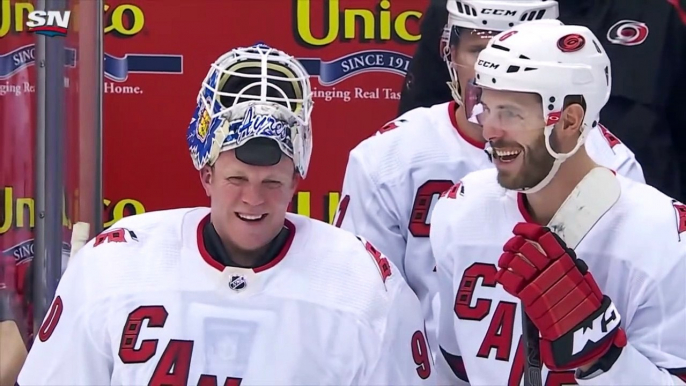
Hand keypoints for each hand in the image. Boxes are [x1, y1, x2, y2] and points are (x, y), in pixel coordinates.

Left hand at [495, 223, 626, 370]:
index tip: (518, 229)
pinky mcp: (528, 297)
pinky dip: (503, 275)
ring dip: (505, 259)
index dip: (528, 230)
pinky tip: (503, 276)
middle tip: (509, 246)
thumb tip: (549, 250)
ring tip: (504, 260)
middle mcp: (551, 269)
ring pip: (514, 262)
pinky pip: (509, 280)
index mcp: (565, 261)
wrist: (582, 330)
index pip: (544, 237)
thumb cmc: (583, 304)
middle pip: (524, 247)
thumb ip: (565, 263)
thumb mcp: (580, 277)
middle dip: (513, 244)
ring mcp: (539, 282)